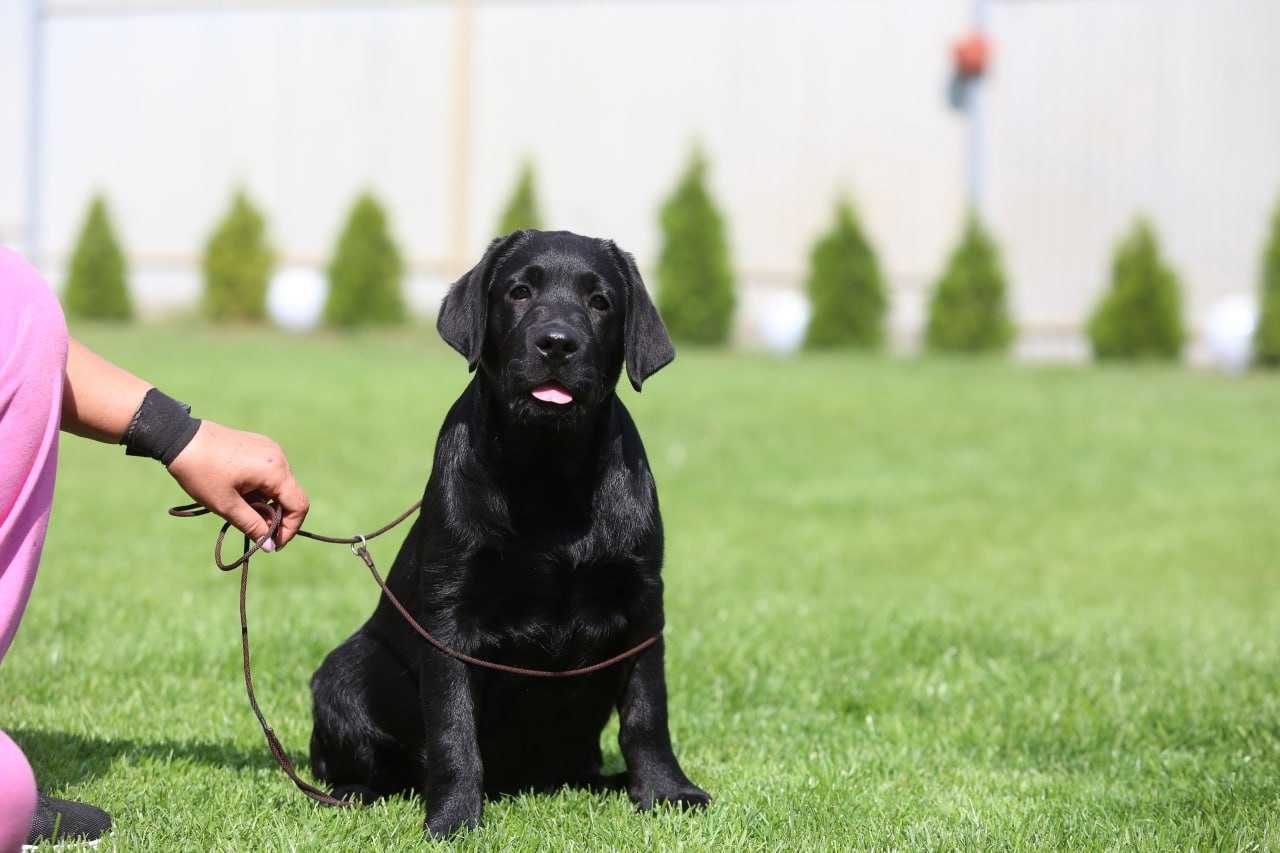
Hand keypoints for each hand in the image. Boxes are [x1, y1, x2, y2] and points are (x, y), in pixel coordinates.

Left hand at [166, 421, 309, 549]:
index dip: (290, 529)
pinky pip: (270, 473)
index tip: (272, 544)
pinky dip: (261, 489)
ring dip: (266, 503)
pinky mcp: (260, 446)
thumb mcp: (226, 505)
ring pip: (279, 485)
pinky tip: (240, 492)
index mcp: (275, 471)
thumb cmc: (202, 472)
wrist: (181, 438)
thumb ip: (252, 526)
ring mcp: (271, 449)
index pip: (299, 505)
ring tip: (241, 508)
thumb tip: (270, 547)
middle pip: (290, 496)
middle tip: (254, 529)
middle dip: (275, 517)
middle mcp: (279, 457)